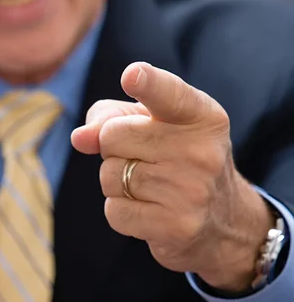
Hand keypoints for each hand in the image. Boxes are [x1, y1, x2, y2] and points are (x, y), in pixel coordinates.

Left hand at [71, 62, 274, 292]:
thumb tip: (80, 137)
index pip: (169, 94)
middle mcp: (202, 151)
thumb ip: (113, 117)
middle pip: (113, 136)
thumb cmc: (178, 160)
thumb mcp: (156, 126)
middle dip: (113, 148)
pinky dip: (120, 211)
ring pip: (110, 176)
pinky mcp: (176, 226)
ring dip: (116, 182)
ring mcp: (191, 191)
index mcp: (202, 116)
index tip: (132, 75)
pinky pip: (114, 211)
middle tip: (143, 159)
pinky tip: (148, 210)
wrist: (221, 221)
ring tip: (149, 187)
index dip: (147, 83)